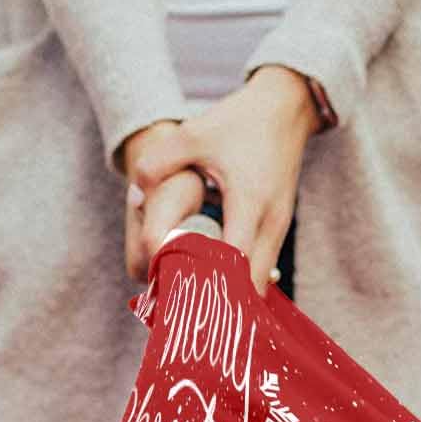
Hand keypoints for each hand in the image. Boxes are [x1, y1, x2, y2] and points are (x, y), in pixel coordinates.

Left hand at [127, 66, 320, 294]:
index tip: (183, 299)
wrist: (286, 107)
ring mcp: (279, 229)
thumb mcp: (194, 134)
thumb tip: (134, 197)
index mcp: (249, 202)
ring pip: (259, 283)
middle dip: (222, 304)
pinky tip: (215, 287)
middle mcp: (270, 222)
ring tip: (198, 306)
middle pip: (251, 286)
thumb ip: (158, 162)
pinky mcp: (279, 230)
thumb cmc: (239, 121)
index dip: (210, 284)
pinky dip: (241, 283)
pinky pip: (261, 270)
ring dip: (232, 296)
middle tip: (187, 313)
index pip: (233, 262)